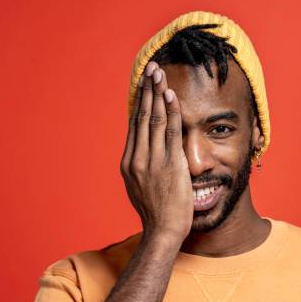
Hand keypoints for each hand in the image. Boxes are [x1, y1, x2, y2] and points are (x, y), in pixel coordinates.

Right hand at [120, 61, 192, 246]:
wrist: (163, 232)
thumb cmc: (156, 213)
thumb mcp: (140, 187)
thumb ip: (142, 168)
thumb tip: (145, 154)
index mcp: (129, 163)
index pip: (135, 125)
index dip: (140, 102)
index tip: (143, 84)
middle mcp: (138, 158)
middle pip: (142, 116)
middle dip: (147, 90)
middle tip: (150, 69)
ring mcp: (153, 160)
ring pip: (155, 119)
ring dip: (158, 94)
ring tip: (159, 74)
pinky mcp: (170, 164)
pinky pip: (171, 132)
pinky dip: (171, 112)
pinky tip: (171, 95)